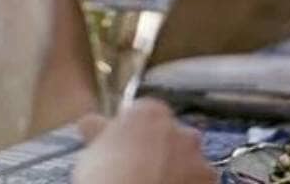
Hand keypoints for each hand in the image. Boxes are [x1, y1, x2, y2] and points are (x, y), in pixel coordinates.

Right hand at [72, 99, 213, 183]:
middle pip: (172, 135)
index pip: (145, 113)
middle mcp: (181, 130)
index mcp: (151, 112)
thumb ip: (97, 130)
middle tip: (142, 169)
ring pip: (190, 162)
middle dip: (161, 149)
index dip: (135, 131)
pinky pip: (199, 183)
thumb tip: (89, 122)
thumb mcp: (92, 148)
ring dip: (178, 170)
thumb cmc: (106, 173)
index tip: (126, 146)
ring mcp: (199, 160)